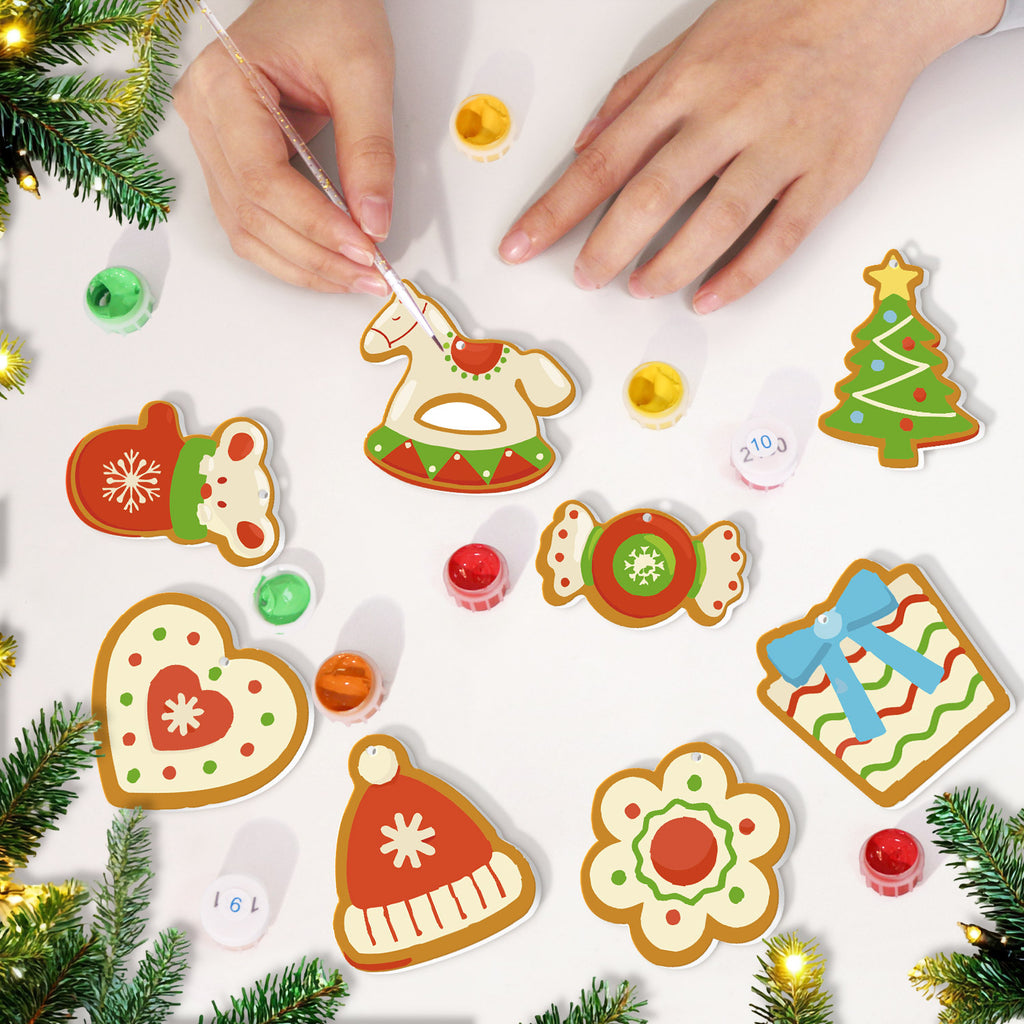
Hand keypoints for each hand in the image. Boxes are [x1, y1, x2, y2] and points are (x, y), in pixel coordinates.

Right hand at [174, 0, 393, 293]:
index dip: (315, 226)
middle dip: (315, 257)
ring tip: (356, 277)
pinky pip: (252, 222)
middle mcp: (203, 117)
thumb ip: (370, 151)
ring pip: (246, 231)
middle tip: (370, 276)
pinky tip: (330, 263)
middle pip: (252, 215)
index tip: (364, 250)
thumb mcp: (363, 73)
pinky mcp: (229, 160)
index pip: (264, 181)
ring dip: (304, 265)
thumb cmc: (329, 10)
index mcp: (223, 86)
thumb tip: (374, 222)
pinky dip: (292, 251)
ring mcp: (210, 142)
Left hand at [499, 0, 1003, 311]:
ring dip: (669, 265)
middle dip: (606, 246)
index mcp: (686, 85)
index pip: (604, 160)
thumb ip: (634, 95)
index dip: (556, 210)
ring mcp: (780, 146)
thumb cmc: (780, 15)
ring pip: (715, 221)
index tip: (520, 245)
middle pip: (651, 195)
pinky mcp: (826, 174)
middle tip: (583, 278)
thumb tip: (584, 144)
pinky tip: (708, 298)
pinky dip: (740, 274)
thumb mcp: (692, 39)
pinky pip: (779, 237)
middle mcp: (728, 115)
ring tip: (640, 288)